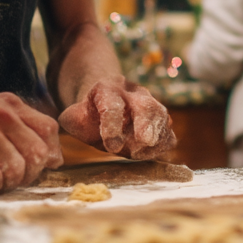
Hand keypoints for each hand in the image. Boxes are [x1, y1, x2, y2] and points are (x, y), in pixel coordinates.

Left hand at [60, 77, 176, 160]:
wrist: (106, 103)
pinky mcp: (160, 121)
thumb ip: (74, 121)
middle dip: (146, 124)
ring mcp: (150, 104)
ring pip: (161, 117)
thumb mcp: (74, 115)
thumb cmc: (89, 114)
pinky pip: (168, 132)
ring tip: (137, 154)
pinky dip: (162, 144)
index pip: (112, 105)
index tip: (112, 146)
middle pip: (146, 105)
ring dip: (153, 139)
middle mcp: (133, 93)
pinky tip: (147, 153)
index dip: (113, 126)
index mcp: (107, 89)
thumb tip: (90, 128)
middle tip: (143, 141)